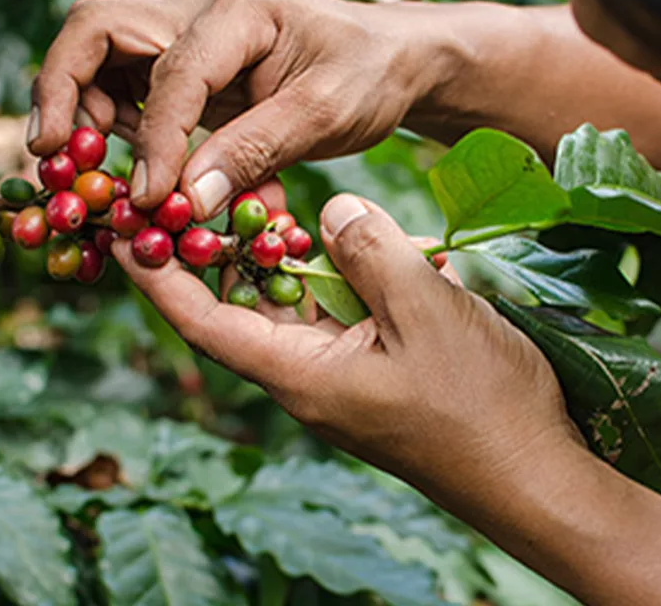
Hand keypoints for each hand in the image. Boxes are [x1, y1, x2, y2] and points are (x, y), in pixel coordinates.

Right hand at [29, 0, 460, 219]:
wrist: (395, 60)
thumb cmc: (371, 76)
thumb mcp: (326, 115)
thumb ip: (255, 152)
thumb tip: (185, 201)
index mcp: (240, 9)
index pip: (172, 70)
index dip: (154, 139)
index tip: (149, 199)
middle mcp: (199, 10)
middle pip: (97, 31)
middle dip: (63, 91)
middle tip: (52, 158)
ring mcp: (187, 35)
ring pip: (100, 59)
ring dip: (84, 114)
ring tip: (88, 173)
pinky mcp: (186, 67)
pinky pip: (128, 90)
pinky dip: (118, 130)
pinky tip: (135, 174)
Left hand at [114, 192, 582, 501]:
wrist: (537, 473)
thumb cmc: (480, 405)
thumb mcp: (425, 312)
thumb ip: (370, 252)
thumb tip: (331, 209)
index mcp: (300, 374)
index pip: (204, 321)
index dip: (159, 276)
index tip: (123, 228)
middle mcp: (308, 378)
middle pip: (240, 307)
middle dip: (217, 249)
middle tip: (199, 186)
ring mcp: (343, 378)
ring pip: (292, 306)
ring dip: (281, 256)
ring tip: (267, 196)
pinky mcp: (377, 372)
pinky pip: (338, 315)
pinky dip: (335, 275)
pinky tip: (352, 239)